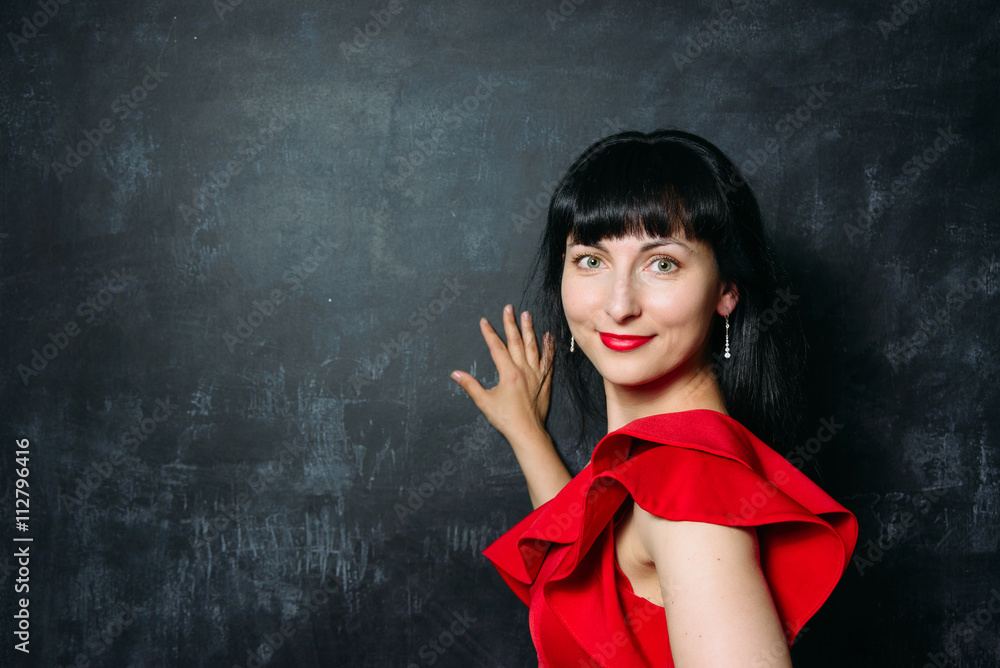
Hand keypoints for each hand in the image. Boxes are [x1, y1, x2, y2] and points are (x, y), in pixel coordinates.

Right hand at [451, 305, 554, 442]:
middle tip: (509, 308)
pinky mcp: (545, 381)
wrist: (528, 433)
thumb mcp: (484, 402)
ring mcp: (536, 374)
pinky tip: (548, 336)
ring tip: (527, 315)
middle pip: (516, 342)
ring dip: (529, 329)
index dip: (489, 333)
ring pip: (533, 347)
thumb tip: (455, 374)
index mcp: (509, 373)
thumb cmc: (506, 419)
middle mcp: (524, 370)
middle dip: (511, 323)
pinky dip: (548, 347)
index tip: (484, 321)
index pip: (497, 348)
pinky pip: (548, 360)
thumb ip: (470, 386)